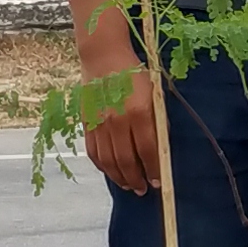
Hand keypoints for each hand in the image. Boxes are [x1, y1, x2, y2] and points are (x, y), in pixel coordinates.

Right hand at [84, 68, 164, 195]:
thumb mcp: (153, 94)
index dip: (153, 169)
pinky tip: (111, 171)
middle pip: (126, 160)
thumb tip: (160, 149)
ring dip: (119, 177)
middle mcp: (117, 120)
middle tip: (143, 190)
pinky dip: (102, 166)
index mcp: (139, 111)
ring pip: (108, 160)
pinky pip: (93, 152)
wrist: (103, 56)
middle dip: (136, 179)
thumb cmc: (133, 74)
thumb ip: (157, 122)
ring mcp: (99, 122)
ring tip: (128, 185)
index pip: (147, 150)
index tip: (158, 182)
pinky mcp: (87, 122)